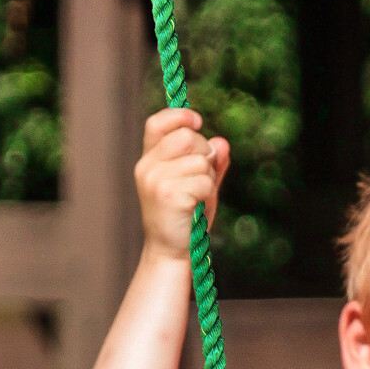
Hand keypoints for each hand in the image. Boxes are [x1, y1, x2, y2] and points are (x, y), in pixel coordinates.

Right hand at [134, 108, 230, 261]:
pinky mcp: (169, 194)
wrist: (173, 252)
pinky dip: (208, 194)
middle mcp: (147, 167)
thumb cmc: (186, 218)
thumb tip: (221, 142)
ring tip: (198, 198)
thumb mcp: (198, 185)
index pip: (157, 123)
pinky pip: (204, 181)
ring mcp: (156, 180)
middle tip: (202, 178)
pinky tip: (197, 207)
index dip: (179, 116)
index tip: (197, 121)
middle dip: (205, 153)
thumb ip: (210, 163)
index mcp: (149, 160)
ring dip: (208, 179)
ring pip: (200, 160)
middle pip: (187, 137)